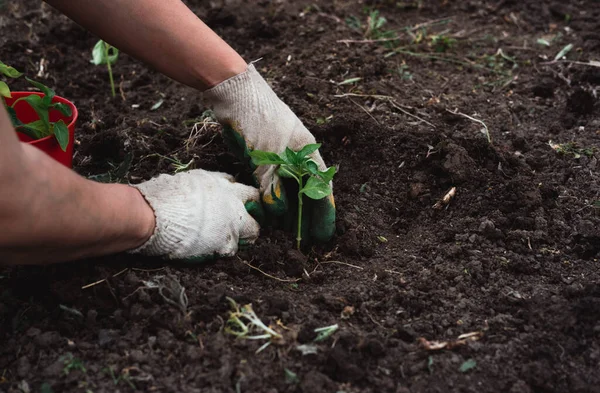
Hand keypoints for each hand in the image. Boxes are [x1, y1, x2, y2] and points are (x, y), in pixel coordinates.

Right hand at [129, 169, 261, 260]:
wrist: (156, 216)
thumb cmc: (161, 197)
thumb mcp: (181, 182)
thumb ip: (194, 187)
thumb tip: (188, 190)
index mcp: (217, 182)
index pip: (237, 185)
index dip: (236, 194)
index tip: (232, 200)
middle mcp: (230, 199)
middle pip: (254, 200)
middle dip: (251, 209)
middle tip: (244, 219)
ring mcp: (231, 221)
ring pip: (252, 228)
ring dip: (245, 234)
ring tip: (236, 240)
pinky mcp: (226, 242)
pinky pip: (234, 248)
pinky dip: (226, 250)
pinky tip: (217, 251)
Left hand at [202, 63, 334, 243]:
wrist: (233, 91)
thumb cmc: (257, 118)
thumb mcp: (268, 154)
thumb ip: (274, 184)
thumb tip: (279, 211)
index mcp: (307, 152)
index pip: (321, 188)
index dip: (324, 213)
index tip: (324, 234)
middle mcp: (296, 156)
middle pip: (306, 192)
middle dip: (307, 217)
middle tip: (307, 241)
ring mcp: (279, 155)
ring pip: (288, 189)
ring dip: (289, 210)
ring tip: (289, 233)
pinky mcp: (261, 156)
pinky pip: (270, 183)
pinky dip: (271, 198)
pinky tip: (269, 212)